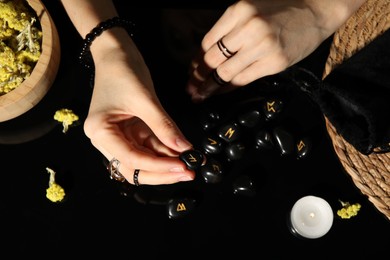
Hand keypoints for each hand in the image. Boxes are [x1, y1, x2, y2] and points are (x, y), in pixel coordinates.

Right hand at [84, 28, 194, 184]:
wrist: (116, 52)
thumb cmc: (123, 71)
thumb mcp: (145, 99)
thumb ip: (164, 126)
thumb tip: (186, 149)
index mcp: (100, 132)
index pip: (130, 159)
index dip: (158, 167)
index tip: (182, 167)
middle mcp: (106, 140)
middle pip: (135, 167)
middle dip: (162, 173)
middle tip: (188, 173)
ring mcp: (119, 137)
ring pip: (143, 161)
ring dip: (166, 164)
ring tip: (190, 165)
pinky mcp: (131, 131)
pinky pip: (149, 147)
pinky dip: (165, 151)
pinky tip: (183, 153)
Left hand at [186, 0, 364, 101]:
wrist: (316, 10)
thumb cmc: (282, 9)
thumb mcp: (250, 9)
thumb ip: (230, 29)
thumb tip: (208, 55)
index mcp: (239, 10)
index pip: (208, 42)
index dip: (197, 60)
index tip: (191, 71)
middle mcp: (249, 27)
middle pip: (213, 59)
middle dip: (197, 77)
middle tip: (190, 88)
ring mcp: (263, 46)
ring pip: (225, 73)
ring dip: (209, 87)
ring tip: (199, 95)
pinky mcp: (275, 62)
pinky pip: (243, 79)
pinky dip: (229, 88)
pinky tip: (220, 93)